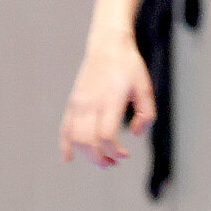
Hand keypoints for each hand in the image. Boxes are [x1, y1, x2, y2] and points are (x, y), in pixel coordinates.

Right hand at [59, 39, 155, 167]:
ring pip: (75, 138)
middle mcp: (91, 103)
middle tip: (113, 163)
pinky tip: (68, 158)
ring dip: (86, 155)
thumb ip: (146, 114)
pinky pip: (64, 128)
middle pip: (88, 142)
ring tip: (101, 161)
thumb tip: (134, 135)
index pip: (106, 136)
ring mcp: (79, 103)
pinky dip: (64, 145)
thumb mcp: (145, 88)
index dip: (114, 151)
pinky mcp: (73, 102)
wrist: (108, 46)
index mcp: (110, 101)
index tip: (125, 156)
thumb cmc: (129, 67)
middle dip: (100, 158)